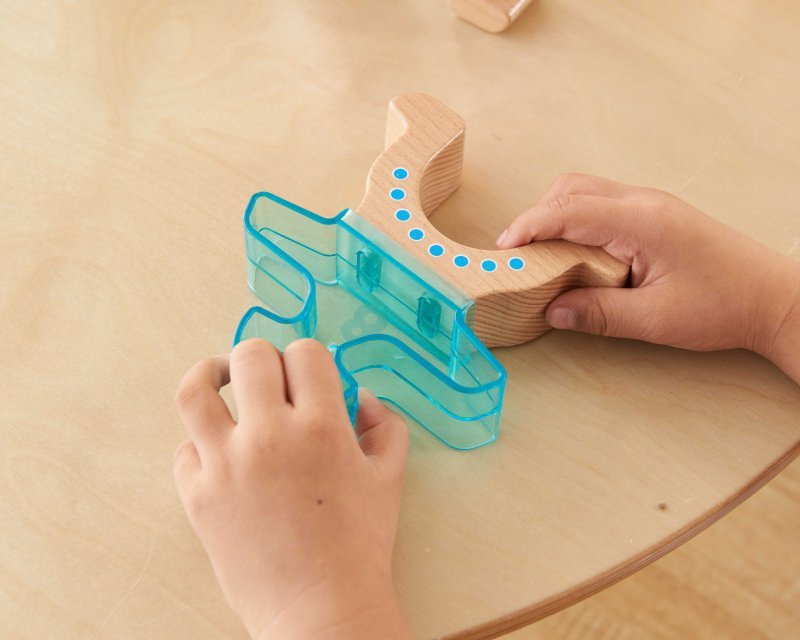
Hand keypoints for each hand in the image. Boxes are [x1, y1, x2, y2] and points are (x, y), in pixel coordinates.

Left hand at [173, 338, 412, 639]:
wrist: (320, 609)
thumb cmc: (361, 543)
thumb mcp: (390, 476)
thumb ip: (384, 423)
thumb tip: (359, 394)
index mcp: (322, 426)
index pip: (304, 352)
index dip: (309, 357)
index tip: (309, 374)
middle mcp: (269, 435)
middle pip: (250, 356)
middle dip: (264, 359)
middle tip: (271, 378)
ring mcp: (226, 464)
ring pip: (195, 390)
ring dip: (209, 374)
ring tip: (221, 379)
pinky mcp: (196, 495)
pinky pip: (184, 449)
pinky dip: (201, 443)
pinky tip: (221, 453)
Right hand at [496, 174, 799, 371]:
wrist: (772, 297)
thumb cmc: (724, 305)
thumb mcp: (654, 318)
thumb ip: (598, 313)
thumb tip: (552, 311)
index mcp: (642, 222)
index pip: (569, 210)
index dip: (529, 225)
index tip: (505, 248)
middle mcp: (644, 203)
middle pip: (572, 189)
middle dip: (537, 216)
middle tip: (518, 253)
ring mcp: (651, 205)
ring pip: (586, 192)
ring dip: (556, 216)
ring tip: (541, 254)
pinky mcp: (655, 215)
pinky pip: (603, 204)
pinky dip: (576, 221)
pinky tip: (574, 252)